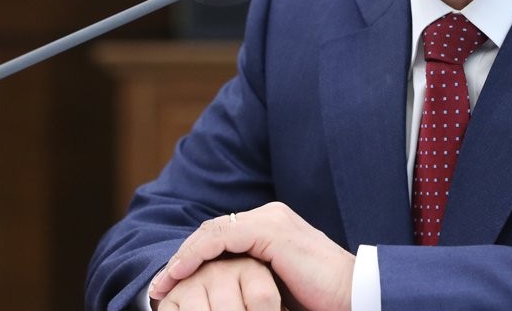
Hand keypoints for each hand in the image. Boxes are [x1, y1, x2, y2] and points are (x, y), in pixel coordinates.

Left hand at [150, 202, 354, 310]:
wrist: (353, 293)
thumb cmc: (320, 297)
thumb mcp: (276, 285)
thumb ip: (253, 276)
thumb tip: (222, 293)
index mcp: (272, 225)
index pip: (221, 235)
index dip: (192, 257)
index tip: (169, 284)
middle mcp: (270, 215)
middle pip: (212, 230)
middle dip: (182, 257)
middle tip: (158, 285)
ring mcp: (271, 220)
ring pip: (213, 231)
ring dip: (183, 257)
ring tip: (162, 283)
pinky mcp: (271, 231)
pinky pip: (222, 237)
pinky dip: (196, 254)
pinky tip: (180, 273)